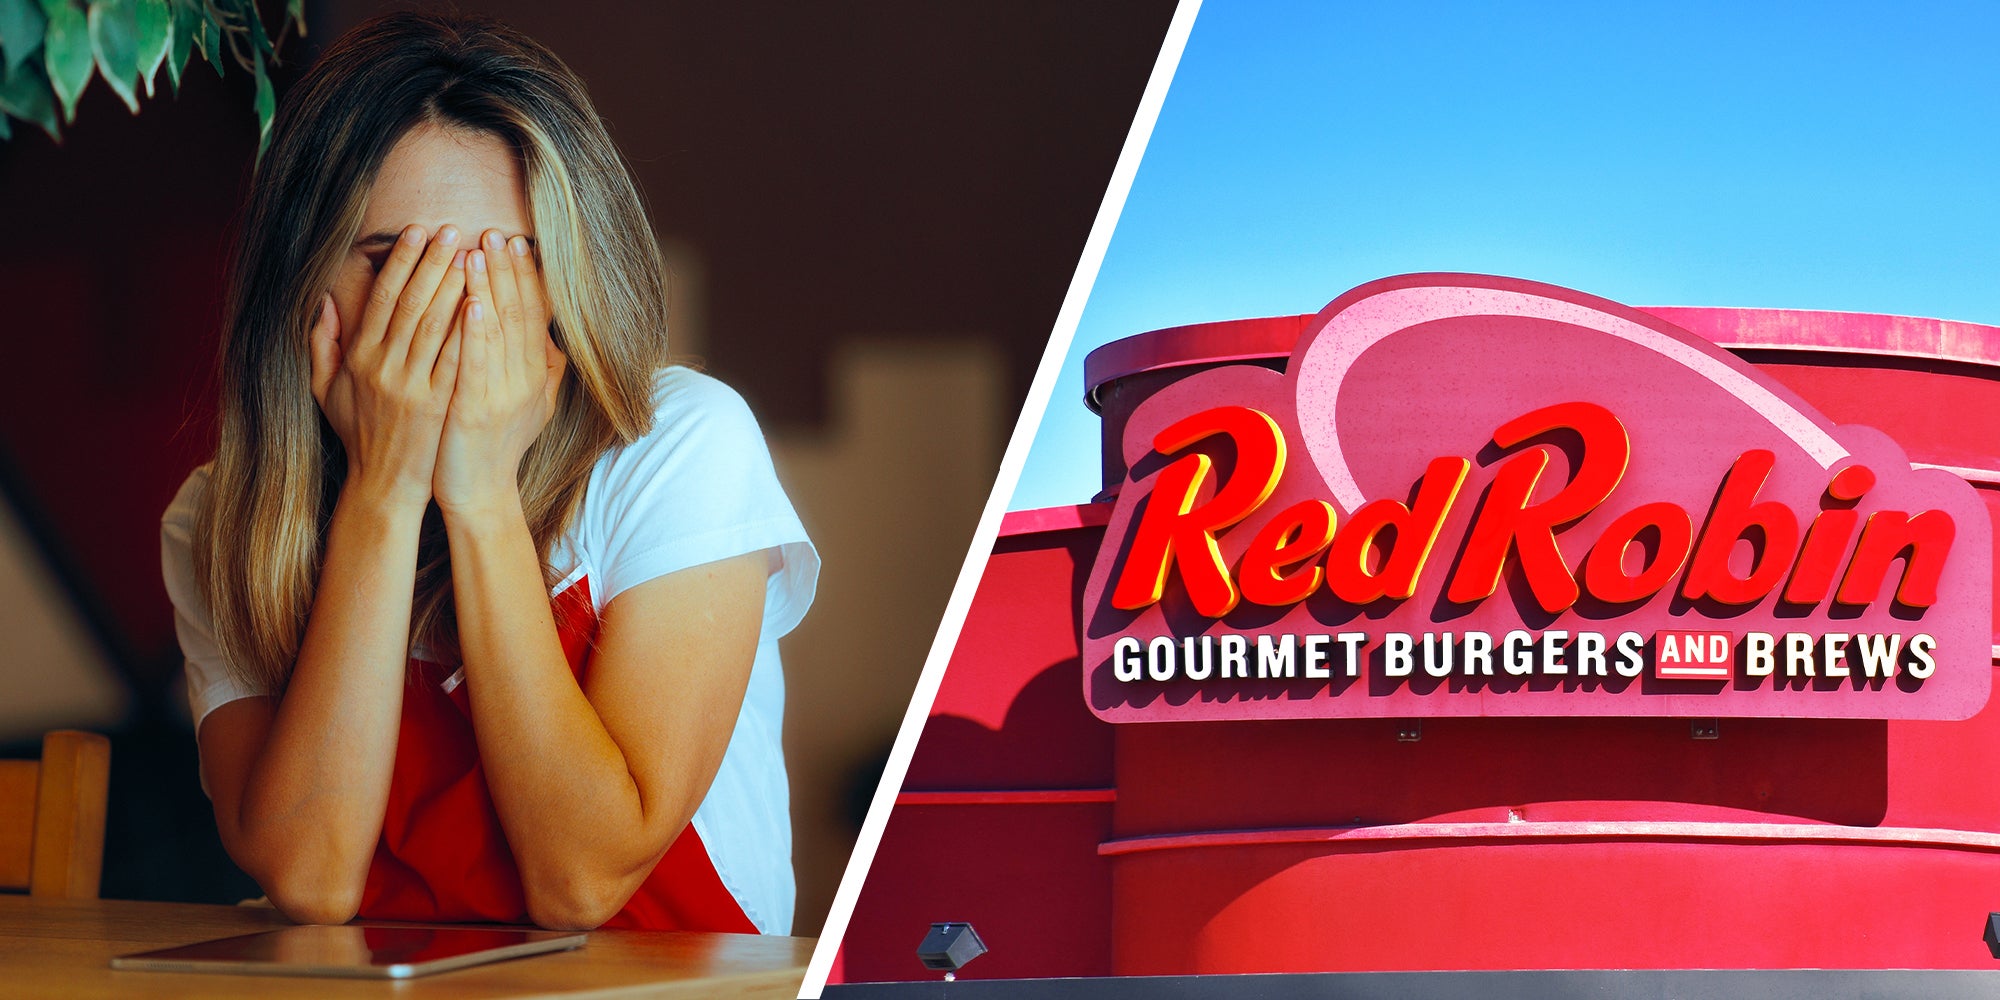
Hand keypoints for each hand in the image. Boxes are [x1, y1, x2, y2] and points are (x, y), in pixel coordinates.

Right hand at [311, 225, 467, 511]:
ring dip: (454, 286)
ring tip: (472, 254)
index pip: (383, 298)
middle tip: (452, 229)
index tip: (416, 231)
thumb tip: (325, 301)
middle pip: (412, 303)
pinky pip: (456, 359)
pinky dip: (469, 330)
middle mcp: (384, 367)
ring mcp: (412, 386)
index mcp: (360, 358)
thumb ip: (322, 344)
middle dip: (432, 262)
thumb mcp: (326, 390)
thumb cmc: (358, 433)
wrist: (382, 484)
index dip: (401, 261)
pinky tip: (484, 303)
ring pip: (435, 325)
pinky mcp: (438, 404)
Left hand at [432, 229, 566, 517]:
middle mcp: (524, 381)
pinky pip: (476, 364)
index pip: (532, 315)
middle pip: (517, 315)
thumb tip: (552, 337)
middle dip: (506, 272)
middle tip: (496, 233)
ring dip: (488, 289)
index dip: (523, 278)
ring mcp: (502, 396)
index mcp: (534, 375)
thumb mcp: (530, 406)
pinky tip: (470, 303)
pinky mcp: (475, 411)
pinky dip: (475, 332)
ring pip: (497, 332)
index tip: (514, 243)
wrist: (479, 494)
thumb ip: (542, 369)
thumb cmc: (495, 447)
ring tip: (477, 252)